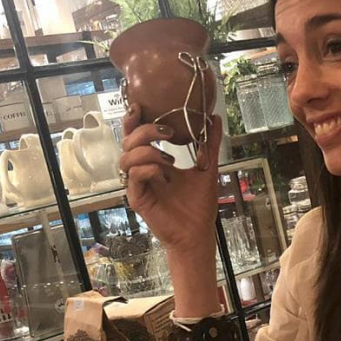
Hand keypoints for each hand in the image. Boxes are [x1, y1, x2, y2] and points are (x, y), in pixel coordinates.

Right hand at [120, 104, 222, 259]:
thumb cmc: (199, 206)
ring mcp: (138, 185)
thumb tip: (214, 117)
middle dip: (144, 131)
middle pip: (128, 142)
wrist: (198, 233)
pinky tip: (164, 172)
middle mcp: (142, 171)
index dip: (134, 120)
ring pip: (126, 158)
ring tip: (169, 158)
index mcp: (154, 161)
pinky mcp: (137, 198)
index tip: (141, 107)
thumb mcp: (207, 169)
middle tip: (168, 133)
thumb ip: (209, 143)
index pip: (137, 136)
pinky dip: (147, 169)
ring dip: (146, 151)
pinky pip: (134, 177)